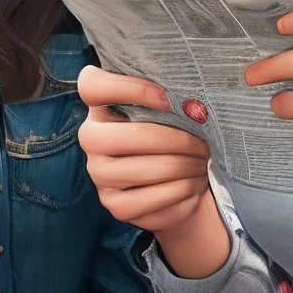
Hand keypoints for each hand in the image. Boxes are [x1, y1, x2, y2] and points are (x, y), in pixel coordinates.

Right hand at [77, 66, 229, 275]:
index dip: (131, 88)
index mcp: (99, 106)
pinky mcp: (116, 205)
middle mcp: (90, 138)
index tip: (168, 98)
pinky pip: (156, 198)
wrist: (170, 181)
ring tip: (202, 163)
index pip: (93, 86)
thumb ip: (167, 96)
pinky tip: (193, 184)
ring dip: (185, 167)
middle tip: (202, 144)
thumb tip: (192, 101)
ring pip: (149, 169)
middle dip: (177, 140)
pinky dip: (183, 191)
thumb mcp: (165, 109)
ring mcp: (99, 174)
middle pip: (133, 134)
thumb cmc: (169, 133)